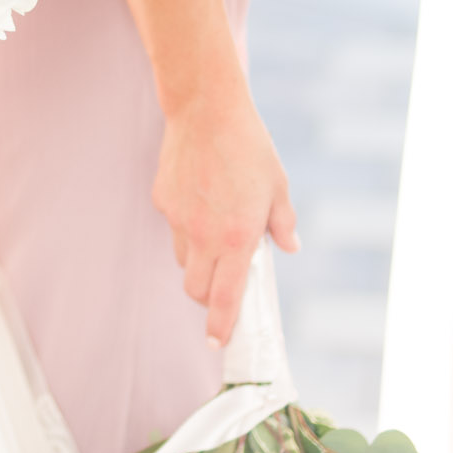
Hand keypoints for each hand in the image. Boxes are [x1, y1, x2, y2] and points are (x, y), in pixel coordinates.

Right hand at [154, 87, 297, 346]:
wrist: (206, 110)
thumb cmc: (249, 147)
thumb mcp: (278, 186)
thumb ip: (283, 224)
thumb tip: (289, 247)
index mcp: (236, 237)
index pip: (224, 296)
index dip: (220, 324)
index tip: (217, 343)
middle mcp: (203, 235)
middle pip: (195, 288)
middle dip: (206, 297)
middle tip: (221, 286)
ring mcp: (178, 219)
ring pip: (183, 258)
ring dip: (198, 259)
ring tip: (215, 230)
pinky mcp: (163, 201)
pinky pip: (174, 226)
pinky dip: (186, 225)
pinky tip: (201, 197)